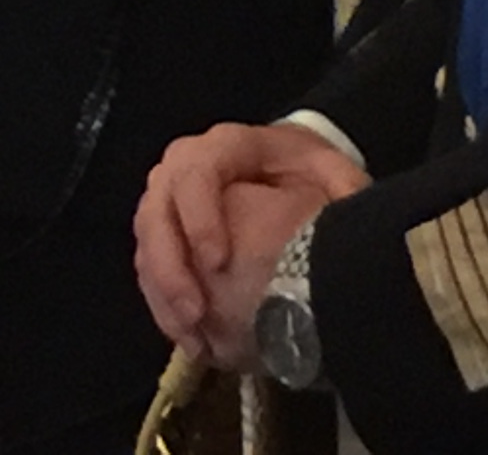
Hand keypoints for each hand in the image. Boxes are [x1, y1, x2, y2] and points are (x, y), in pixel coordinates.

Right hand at [134, 122, 367, 365]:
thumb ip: (340, 189)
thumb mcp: (334, 174)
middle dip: (169, 264)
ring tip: (192, 337)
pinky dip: (163, 305)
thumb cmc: (312, 177)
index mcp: (228, 147)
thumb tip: (340, 221)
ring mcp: (171, 199)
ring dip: (162, 292)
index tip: (218, 265)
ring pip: (147, 242)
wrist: (292, 178)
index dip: (199, 216)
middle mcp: (187, 166)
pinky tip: (190, 340)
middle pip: (157, 208)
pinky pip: (148, 266)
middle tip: (196, 314)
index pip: (196, 171)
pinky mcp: (167, 233)